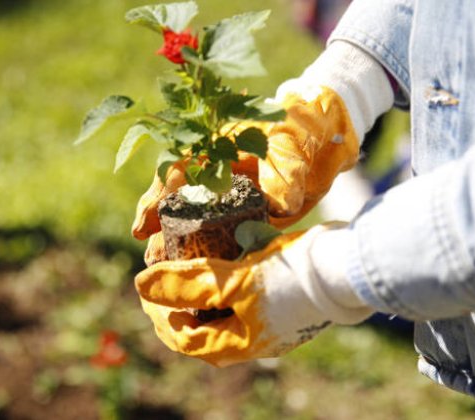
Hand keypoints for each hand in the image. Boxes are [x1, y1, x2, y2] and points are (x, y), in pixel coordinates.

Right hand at [132, 86, 360, 263]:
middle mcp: (216, 177)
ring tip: (169, 273)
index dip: (156, 199)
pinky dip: (219, 258)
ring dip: (185, 248)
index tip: (143, 225)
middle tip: (152, 258)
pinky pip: (231, 240)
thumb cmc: (301, 125)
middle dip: (163, 232)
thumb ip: (283, 172)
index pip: (175, 174)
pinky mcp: (254, 219)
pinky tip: (209, 277)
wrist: (330, 136)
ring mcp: (233, 200)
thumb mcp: (290, 142)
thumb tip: (279, 207)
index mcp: (213, 149)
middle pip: (180, 205)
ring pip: (201, 226)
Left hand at [135, 223, 372, 366]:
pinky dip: (230, 277)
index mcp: (240, 343)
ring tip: (193, 262)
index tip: (148, 287)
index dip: (160, 316)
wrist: (350, 265)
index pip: (185, 339)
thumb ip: (191, 284)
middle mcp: (255, 338)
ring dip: (205, 289)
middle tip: (167, 274)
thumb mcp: (236, 280)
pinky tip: (229, 252)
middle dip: (181, 301)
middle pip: (204, 326)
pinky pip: (246, 293)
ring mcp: (272, 320)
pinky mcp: (285, 300)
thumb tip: (142, 286)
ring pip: (225, 308)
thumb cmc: (292, 276)